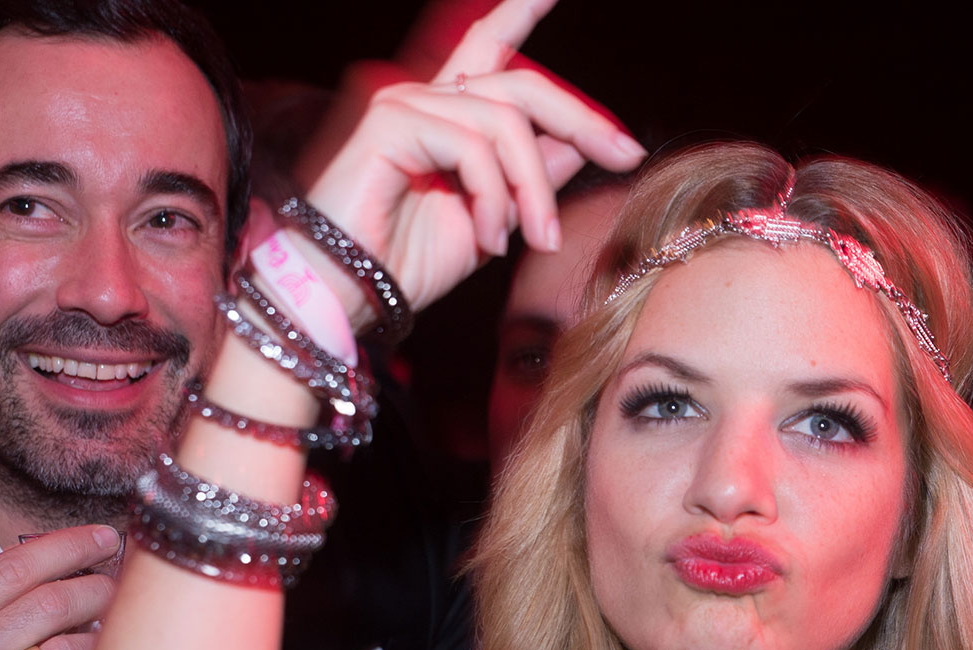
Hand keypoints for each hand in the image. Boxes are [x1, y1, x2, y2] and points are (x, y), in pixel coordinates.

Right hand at [300, 0, 645, 319]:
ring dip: (533, 188)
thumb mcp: (491, 217)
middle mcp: (422, 96)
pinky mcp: (391, 120)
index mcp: (444, 114)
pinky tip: (488, 237)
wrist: (347, 297)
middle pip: (521, 84)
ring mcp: (403, 102)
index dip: (519, 11)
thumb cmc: (404, 264)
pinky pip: (473, 144)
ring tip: (537, 239)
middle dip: (582, 120)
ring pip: (506, 123)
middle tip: (625, 155)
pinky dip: (493, 196)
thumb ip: (530, 174)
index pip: (488, 47)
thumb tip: (581, 142)